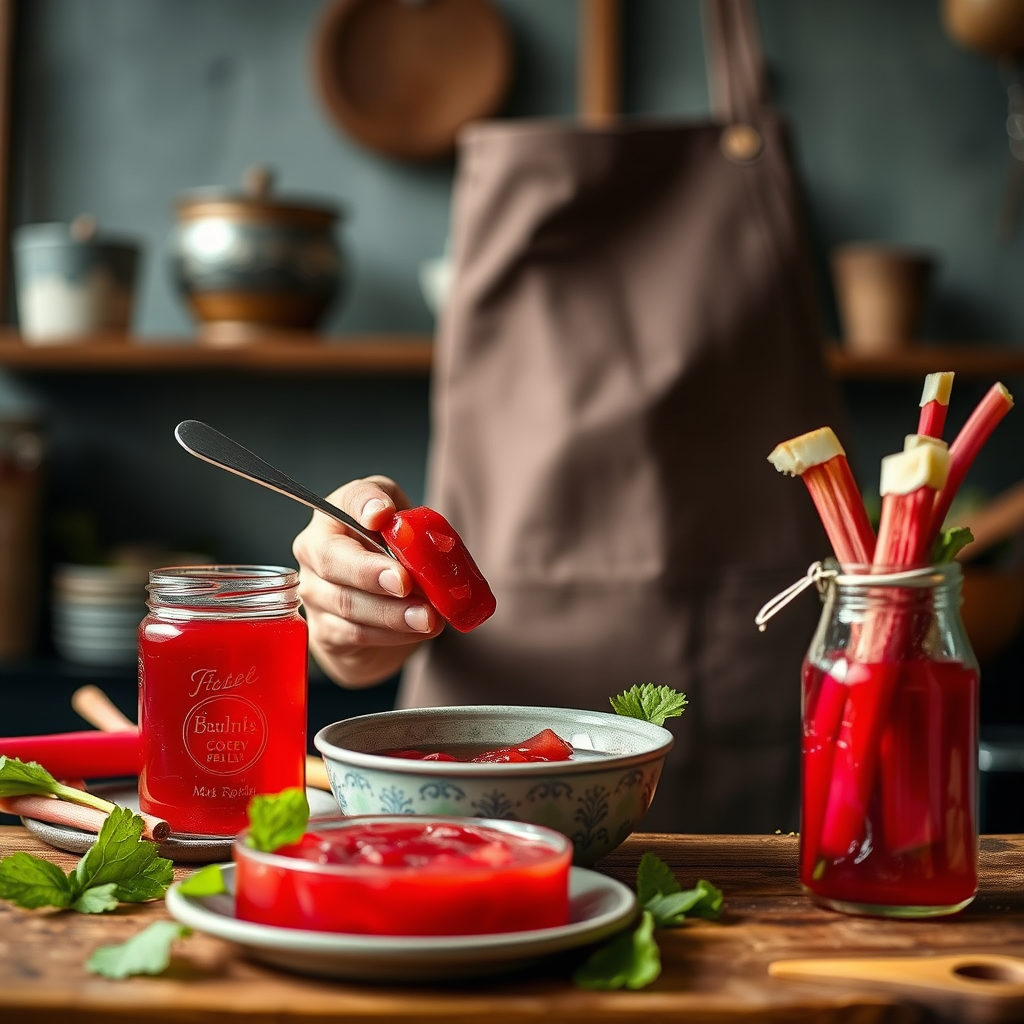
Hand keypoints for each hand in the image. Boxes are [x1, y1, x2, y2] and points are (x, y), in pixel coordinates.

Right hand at [292, 476, 442, 686]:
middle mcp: (315, 547)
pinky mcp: (325, 630)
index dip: (364, 505)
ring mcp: (315, 590)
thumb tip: (422, 543)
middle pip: (332, 557)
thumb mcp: (407, 530)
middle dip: (370, 572)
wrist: (377, 605)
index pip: (348, 500)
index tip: (382, 515)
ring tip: (426, 616)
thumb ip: (415, 528)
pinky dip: (391, 634)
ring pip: (347, 602)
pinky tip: (418, 630)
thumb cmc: (392, 555)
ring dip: (391, 612)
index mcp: (340, 512)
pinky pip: (356, 633)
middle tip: (405, 582)